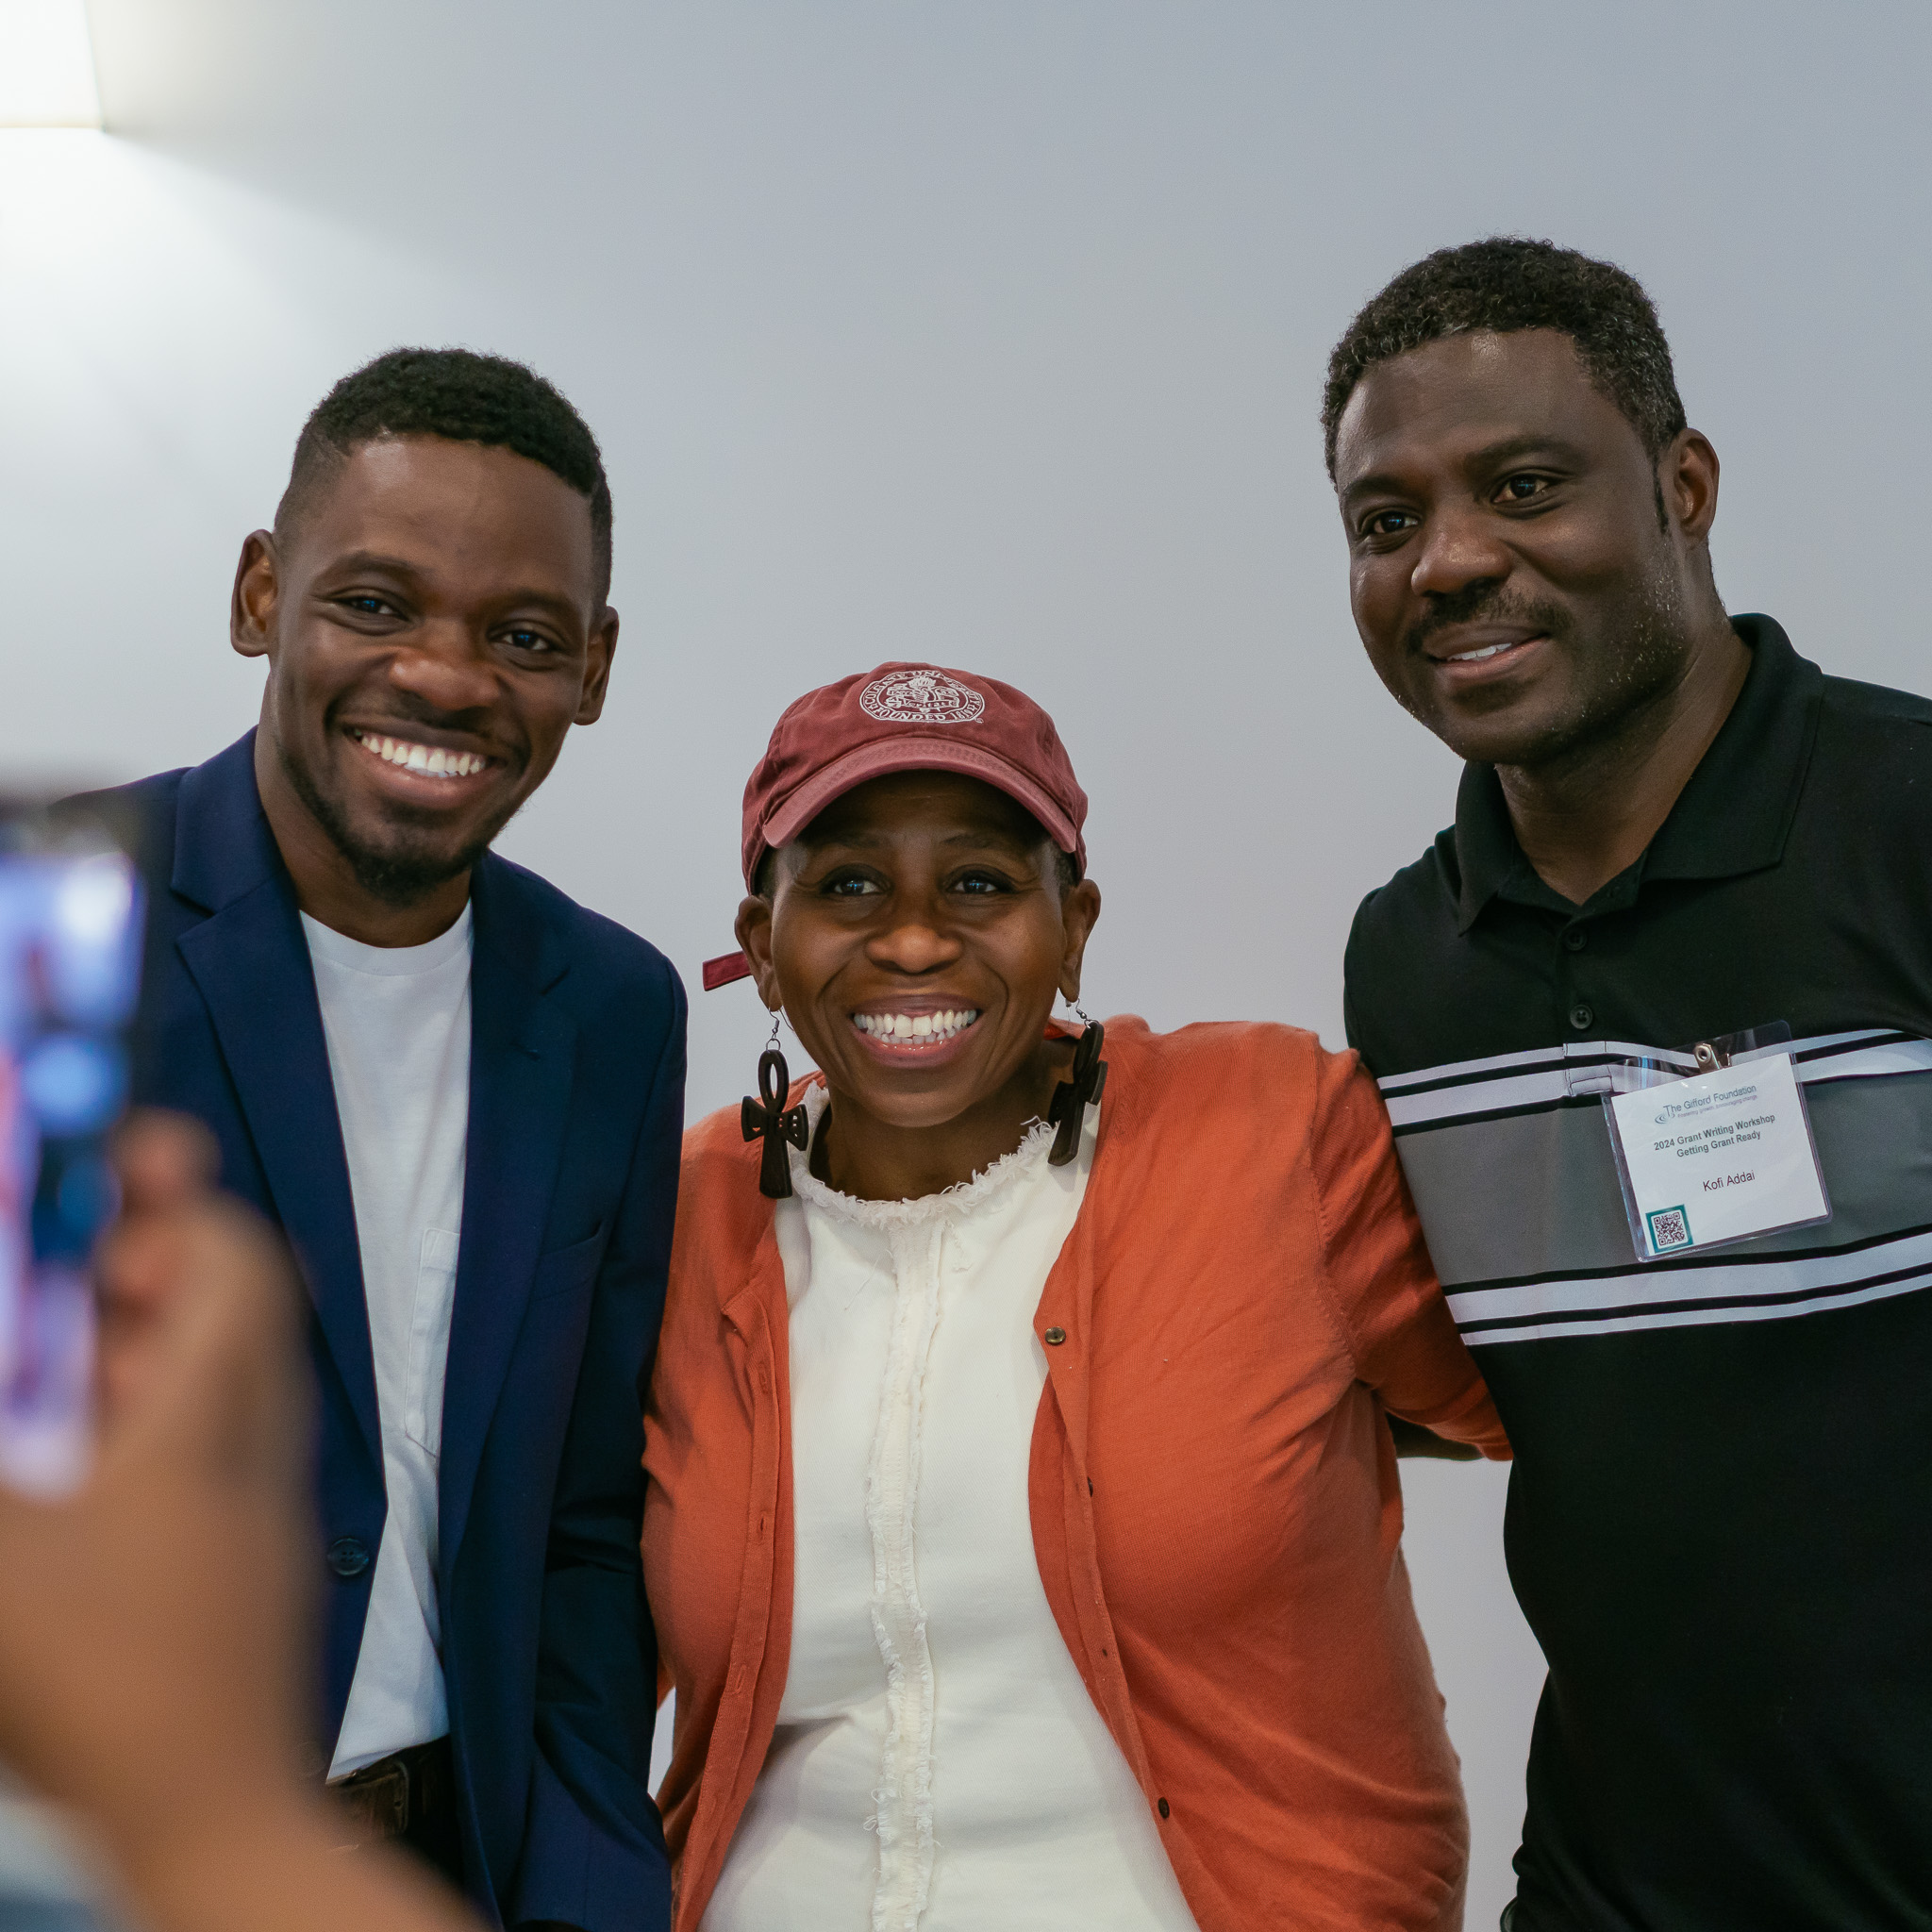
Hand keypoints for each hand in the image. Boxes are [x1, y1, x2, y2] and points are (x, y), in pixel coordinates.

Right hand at [0, 1112, 313, 1859]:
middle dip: (136, 1272)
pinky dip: (139, 1426)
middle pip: (223, 1309)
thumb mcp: (4, 1551)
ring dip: (130, 1352)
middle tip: (48, 1280)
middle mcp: (257, 1434)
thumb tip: (7, 1400)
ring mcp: (259, 1497)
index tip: (100, 1179)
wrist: (216, 1821)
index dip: (172, 1202)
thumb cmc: (108, 1680)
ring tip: (45, 1365)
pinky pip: (203, 1451)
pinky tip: (68, 1463)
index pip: (232, 1256)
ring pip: (210, 1381)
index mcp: (215, 1407)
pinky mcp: (244, 1555)